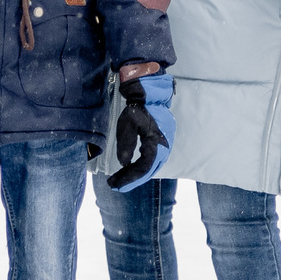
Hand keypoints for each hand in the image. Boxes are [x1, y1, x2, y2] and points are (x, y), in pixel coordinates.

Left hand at [110, 72, 174, 189]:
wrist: (151, 93)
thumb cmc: (137, 107)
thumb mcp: (127, 124)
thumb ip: (126, 144)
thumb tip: (124, 164)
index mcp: (156, 143)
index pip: (143, 168)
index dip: (128, 178)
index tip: (114, 184)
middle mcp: (164, 147)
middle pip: (149, 171)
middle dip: (132, 180)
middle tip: (115, 186)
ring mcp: (166, 144)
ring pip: (153, 166)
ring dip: (137, 175)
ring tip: (122, 180)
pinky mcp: (164, 141)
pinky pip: (154, 159)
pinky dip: (143, 167)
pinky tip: (132, 169)